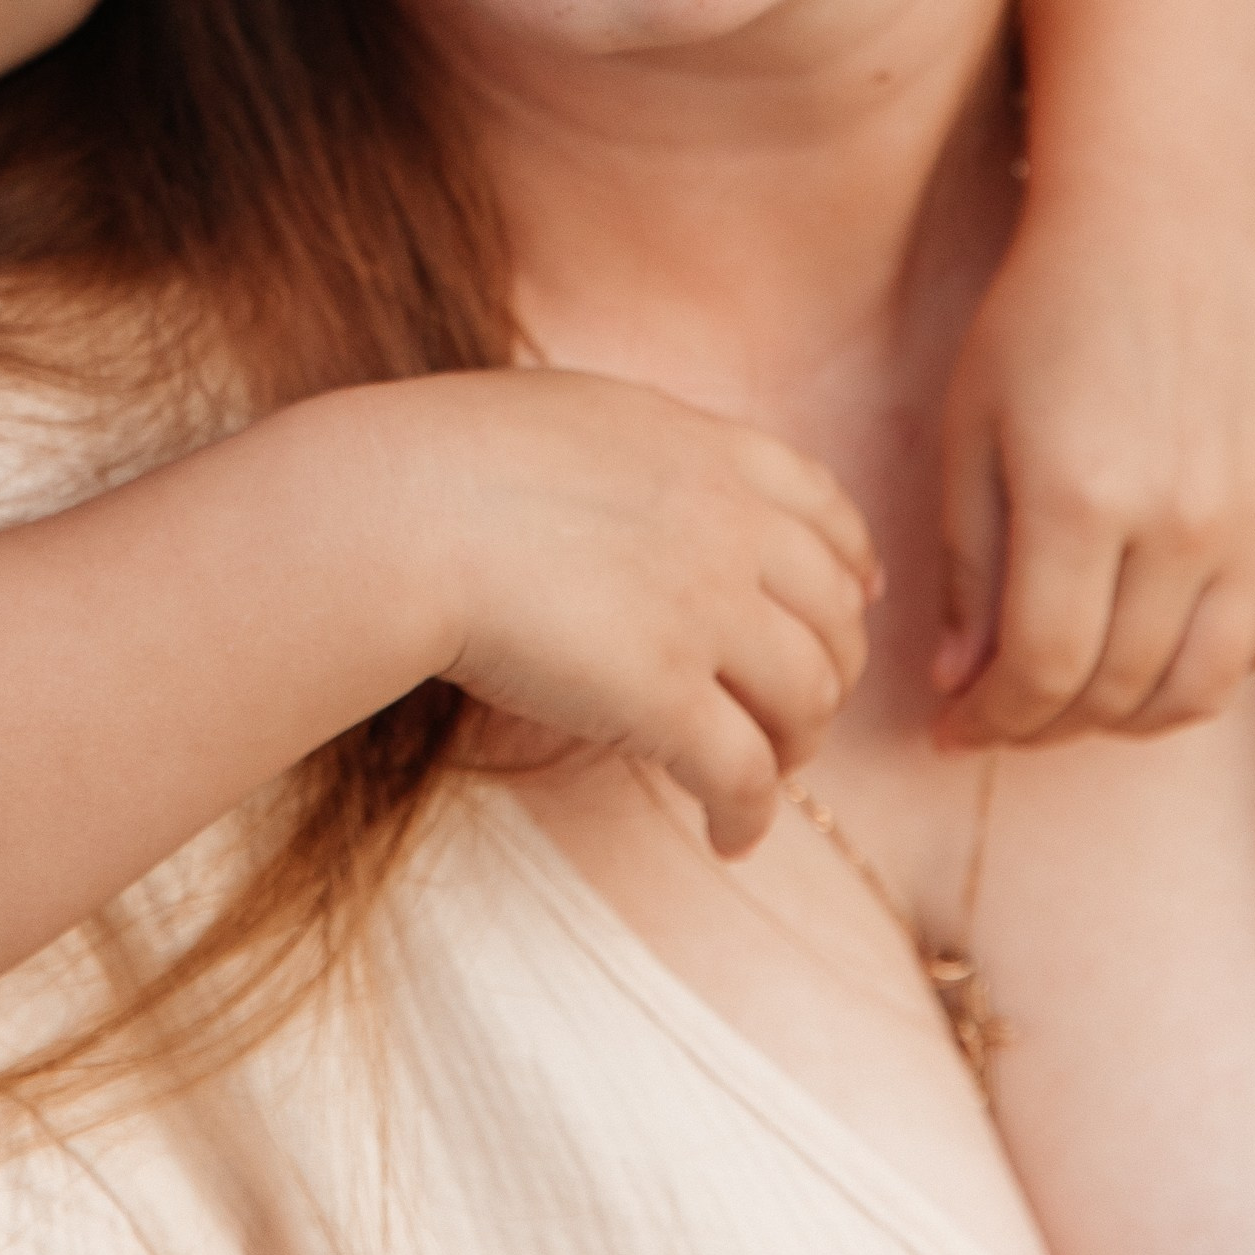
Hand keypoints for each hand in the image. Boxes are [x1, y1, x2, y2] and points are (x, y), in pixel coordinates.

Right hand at [385, 368, 878, 856]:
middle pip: (835, 620)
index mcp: (710, 450)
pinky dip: (748, 818)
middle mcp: (730, 526)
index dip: (851, 572)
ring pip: (809, 702)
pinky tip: (727, 838)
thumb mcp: (582, 416)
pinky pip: (747, 777)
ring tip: (757, 774)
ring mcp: (707, 612)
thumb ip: (651, 453)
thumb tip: (670, 487)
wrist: (404, 510)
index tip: (849, 607)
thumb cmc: (456, 458)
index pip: (828, 517)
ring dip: (794, 749)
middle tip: (792, 712)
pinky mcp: (668, 697)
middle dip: (827, 673)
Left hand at [935, 205, 1254, 745]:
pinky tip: (1151, 656)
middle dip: (1046, 724)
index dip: (994, 719)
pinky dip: (1206, 674)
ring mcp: (1250, 523)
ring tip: (1072, 701)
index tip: (956, 730)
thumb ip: (967, 563)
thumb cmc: (1042, 317)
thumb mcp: (971, 426)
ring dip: (1127, 718)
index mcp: (1081, 497)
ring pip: (1199, 686)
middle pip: (1118, 687)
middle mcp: (1179, 523)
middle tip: (1002, 717)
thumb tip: (960, 682)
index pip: (1043, 666)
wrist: (1157, 231)